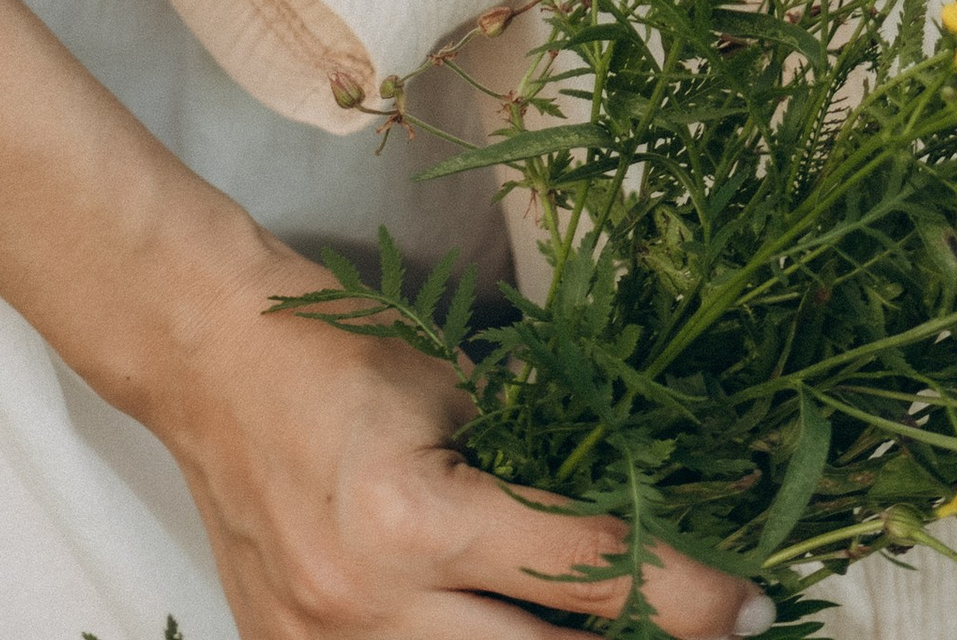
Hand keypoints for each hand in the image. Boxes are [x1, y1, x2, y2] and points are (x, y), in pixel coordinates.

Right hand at [149, 227, 770, 635]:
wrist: (204, 355)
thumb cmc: (338, 346)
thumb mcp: (457, 385)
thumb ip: (536, 464)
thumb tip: (643, 523)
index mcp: (417, 518)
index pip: (586, 570)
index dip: (686, 594)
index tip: (752, 608)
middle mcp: (369, 606)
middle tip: (701, 633)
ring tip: (607, 628)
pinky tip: (502, 628)